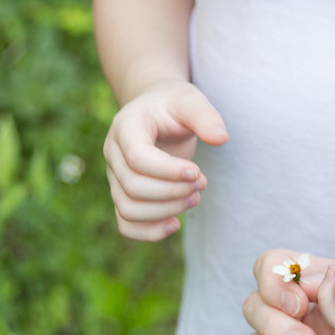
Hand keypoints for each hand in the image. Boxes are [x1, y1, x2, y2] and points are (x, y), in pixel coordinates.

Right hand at [103, 81, 226, 240]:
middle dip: (173, 191)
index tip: (197, 172)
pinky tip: (176, 224)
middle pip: (133, 187)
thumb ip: (205, 117)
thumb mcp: (191, 101)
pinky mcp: (123, 194)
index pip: (137, 157)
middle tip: (202, 183)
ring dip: (165, 211)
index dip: (168, 171)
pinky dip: (149, 232)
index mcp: (125, 126)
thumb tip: (221, 138)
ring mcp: (115, 176)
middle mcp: (113, 153)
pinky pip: (126, 224)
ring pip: (128, 209)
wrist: (157, 111)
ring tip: (194, 198)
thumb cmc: (174, 105)